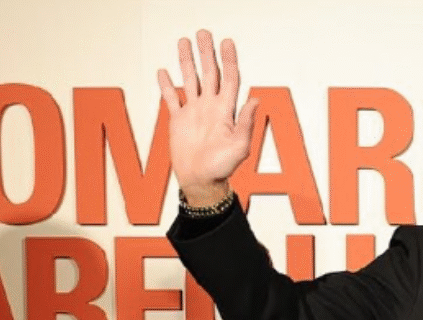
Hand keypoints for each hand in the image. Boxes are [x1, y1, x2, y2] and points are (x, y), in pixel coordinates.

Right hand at [157, 29, 258, 205]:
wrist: (201, 181)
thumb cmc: (223, 168)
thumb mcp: (239, 146)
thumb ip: (246, 123)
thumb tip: (255, 99)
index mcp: (225, 111)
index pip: (229, 79)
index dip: (229, 60)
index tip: (227, 42)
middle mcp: (210, 107)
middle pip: (209, 73)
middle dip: (207, 53)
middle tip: (204, 32)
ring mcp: (194, 113)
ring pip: (189, 80)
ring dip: (187, 61)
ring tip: (183, 41)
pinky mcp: (178, 121)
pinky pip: (171, 99)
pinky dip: (167, 85)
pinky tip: (164, 71)